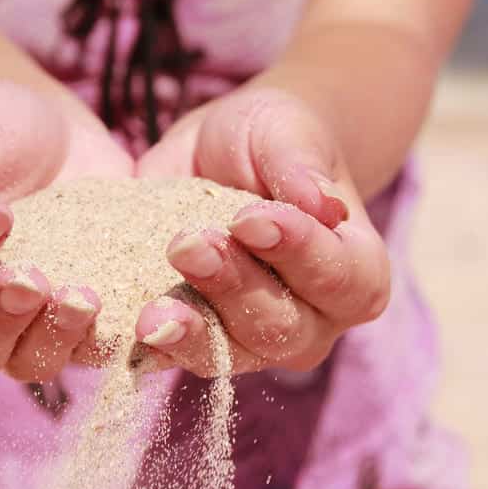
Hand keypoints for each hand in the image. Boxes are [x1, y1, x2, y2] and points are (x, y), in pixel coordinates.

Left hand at [135, 87, 389, 375]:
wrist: (223, 154)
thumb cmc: (272, 141)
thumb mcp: (285, 131)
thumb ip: (300, 164)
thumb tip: (321, 203)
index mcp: (357, 272)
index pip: (339, 277)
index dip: (298, 252)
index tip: (251, 218)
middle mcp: (315, 321)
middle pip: (283, 326)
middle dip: (234, 287)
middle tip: (188, 244)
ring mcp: (256, 342)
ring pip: (231, 353)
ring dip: (191, 330)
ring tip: (153, 308)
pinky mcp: (202, 345)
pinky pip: (179, 358)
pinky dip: (154, 349)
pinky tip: (131, 332)